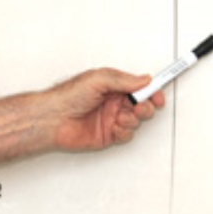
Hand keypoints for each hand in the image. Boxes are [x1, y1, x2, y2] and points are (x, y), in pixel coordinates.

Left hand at [47, 68, 164, 151]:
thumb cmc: (68, 96)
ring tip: (122, 117)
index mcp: (112, 85)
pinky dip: (125, 131)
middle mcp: (113, 101)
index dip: (152, 90)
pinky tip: (116, 127)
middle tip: (139, 106)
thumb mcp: (98, 79)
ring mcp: (112, 118)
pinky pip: (127, 134)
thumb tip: (144, 79)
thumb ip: (123, 80)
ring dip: (133, 118)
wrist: (54, 119)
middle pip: (142, 104)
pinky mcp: (109, 134)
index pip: (139, 86)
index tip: (159, 94)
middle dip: (145, 106)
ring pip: (136, 120)